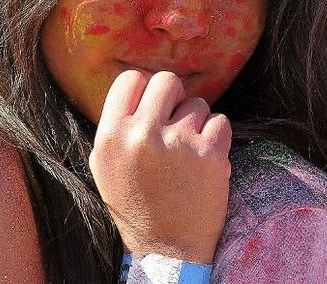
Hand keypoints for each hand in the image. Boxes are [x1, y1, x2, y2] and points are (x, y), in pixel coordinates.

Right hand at [88, 69, 231, 263]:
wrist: (167, 248)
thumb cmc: (137, 204)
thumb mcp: (106, 167)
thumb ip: (117, 127)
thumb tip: (136, 87)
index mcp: (110, 137)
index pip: (131, 79)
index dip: (145, 90)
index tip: (152, 105)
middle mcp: (141, 135)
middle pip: (167, 81)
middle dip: (175, 98)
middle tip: (175, 123)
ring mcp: (178, 142)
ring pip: (198, 103)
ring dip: (196, 123)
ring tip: (186, 155)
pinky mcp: (210, 153)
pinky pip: (220, 121)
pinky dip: (216, 138)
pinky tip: (204, 161)